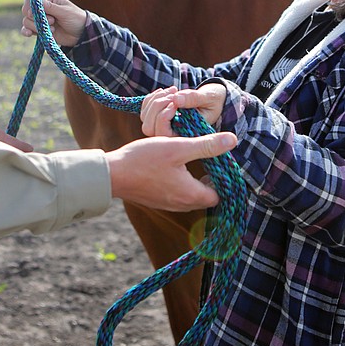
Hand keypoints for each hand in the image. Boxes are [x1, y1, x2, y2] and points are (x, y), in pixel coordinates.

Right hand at [20, 0, 87, 45]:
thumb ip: (49, 7)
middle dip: (35, 16)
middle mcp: (42, 8)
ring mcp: (40, 19)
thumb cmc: (76, 19)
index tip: (34, 10)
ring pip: (26, 21)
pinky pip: (26, 29)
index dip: (29, 2)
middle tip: (52, 20)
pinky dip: (26, 31)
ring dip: (37, 26)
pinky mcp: (39, 30)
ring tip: (53, 29)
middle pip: (26, 9)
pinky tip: (29, 34)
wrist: (82, 35)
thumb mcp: (64, 11)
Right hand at [105, 130, 236, 210]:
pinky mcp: (158, 201)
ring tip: (196, 161)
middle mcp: (182, 205)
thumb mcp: (178, 147)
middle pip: (207, 197)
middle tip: (211, 160)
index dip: (224, 180)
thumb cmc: (144, 160)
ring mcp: (168, 204)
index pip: (220, 195)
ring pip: (193, 197)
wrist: (112, 174)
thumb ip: (206, 145)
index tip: (221, 162)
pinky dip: (183, 184)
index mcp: (191, 194)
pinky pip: (179, 196)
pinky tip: (177, 167)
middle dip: (212, 181)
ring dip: (197, 182)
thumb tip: (232, 140)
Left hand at [140, 85, 226, 135]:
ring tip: (173, 90)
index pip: (163, 133)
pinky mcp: (159, 118)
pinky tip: (165, 91)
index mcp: (185, 136)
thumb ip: (194, 99)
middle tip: (174, 92)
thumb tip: (177, 99)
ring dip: (155, 100)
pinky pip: (145, 110)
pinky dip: (152, 98)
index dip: (164, 117)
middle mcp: (172, 135)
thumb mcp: (209, 98)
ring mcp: (163, 127)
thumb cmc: (214, 101)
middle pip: (149, 128)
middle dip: (157, 107)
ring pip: (146, 118)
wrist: (213, 100)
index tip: (175, 102)